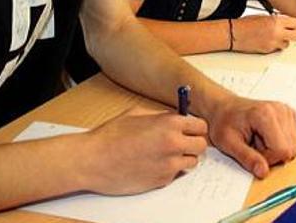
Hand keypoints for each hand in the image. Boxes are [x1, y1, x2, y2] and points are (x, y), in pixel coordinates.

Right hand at [82, 107, 207, 194]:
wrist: (94, 160)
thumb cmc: (110, 135)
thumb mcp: (137, 114)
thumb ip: (161, 116)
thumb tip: (175, 118)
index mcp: (169, 124)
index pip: (200, 125)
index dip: (194, 127)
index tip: (189, 129)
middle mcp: (173, 144)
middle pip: (202, 145)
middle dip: (193, 143)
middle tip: (181, 142)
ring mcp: (169, 165)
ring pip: (192, 162)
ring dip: (183, 158)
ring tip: (165, 154)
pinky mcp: (162, 181)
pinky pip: (175, 174)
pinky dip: (169, 170)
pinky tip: (152, 164)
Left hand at [207, 96, 295, 178]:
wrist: (225, 108)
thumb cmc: (224, 121)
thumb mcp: (228, 143)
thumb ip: (247, 158)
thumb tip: (263, 172)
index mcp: (265, 114)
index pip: (282, 150)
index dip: (268, 159)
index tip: (253, 151)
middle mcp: (280, 110)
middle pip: (290, 149)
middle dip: (272, 155)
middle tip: (254, 145)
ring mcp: (287, 112)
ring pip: (294, 146)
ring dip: (276, 150)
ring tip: (258, 139)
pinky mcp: (290, 116)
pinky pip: (293, 140)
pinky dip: (280, 144)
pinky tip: (266, 137)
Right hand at [233, 15, 295, 53]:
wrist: (235, 34)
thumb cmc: (245, 24)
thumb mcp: (263, 16)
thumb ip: (276, 20)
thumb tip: (285, 23)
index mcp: (275, 21)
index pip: (295, 23)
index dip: (293, 24)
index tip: (291, 24)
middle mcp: (277, 33)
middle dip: (293, 33)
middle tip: (288, 32)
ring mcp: (273, 43)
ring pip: (287, 44)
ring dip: (283, 41)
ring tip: (275, 37)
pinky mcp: (268, 50)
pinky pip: (277, 49)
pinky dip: (275, 46)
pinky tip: (268, 41)